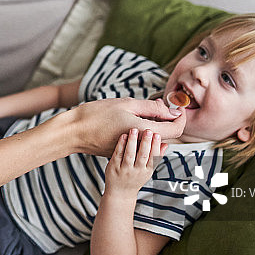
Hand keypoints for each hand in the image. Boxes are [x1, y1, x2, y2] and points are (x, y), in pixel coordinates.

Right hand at [65, 97, 183, 156]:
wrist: (73, 132)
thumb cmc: (97, 115)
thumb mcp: (126, 104)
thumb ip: (152, 108)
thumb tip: (172, 112)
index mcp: (143, 132)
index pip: (176, 130)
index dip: (181, 118)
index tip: (178, 107)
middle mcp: (140, 146)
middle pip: (165, 135)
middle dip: (166, 118)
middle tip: (157, 103)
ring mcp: (131, 151)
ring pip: (152, 138)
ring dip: (154, 124)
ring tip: (143, 109)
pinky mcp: (123, 152)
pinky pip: (140, 142)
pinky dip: (142, 130)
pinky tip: (131, 119)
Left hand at [104, 128, 165, 197]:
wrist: (120, 193)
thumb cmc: (135, 179)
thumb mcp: (148, 171)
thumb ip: (156, 157)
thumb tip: (165, 144)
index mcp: (147, 171)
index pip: (153, 157)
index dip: (155, 146)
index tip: (157, 134)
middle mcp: (136, 171)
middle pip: (142, 155)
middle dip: (146, 142)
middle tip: (148, 130)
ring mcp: (124, 170)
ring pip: (129, 155)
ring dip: (132, 142)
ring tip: (134, 130)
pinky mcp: (113, 167)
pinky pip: (118, 154)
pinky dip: (121, 145)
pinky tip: (123, 136)